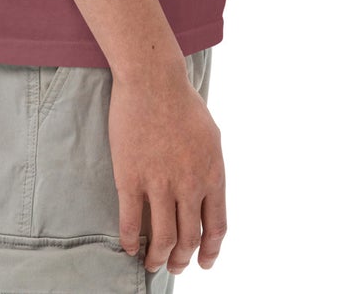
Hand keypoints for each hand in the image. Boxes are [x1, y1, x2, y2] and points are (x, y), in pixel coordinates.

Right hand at [109, 62, 226, 275]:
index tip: (205, 263)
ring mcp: (159, 183)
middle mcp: (189, 184)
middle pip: (189, 239)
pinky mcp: (130, 178)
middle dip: (182, 260)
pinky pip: (130, 221)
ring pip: (162, 238)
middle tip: (175, 266)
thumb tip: (207, 194)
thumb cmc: (182, 102)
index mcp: (213, 174)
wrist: (153, 79)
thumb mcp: (211, 137)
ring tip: (152, 263)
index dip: (211, 252)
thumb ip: (210, 169)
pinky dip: (130, 240)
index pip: (216, 228)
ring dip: (157, 258)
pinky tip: (129, 247)